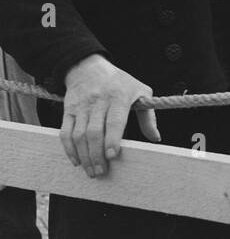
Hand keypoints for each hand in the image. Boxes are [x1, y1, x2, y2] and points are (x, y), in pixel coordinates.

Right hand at [61, 54, 160, 177]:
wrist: (88, 67)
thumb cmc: (120, 82)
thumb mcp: (140, 91)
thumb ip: (148, 116)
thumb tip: (155, 138)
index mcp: (118, 97)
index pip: (114, 121)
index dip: (112, 139)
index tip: (112, 156)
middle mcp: (98, 102)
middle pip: (94, 132)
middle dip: (96, 154)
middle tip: (101, 172)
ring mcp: (81, 106)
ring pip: (78, 134)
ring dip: (84, 155)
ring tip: (91, 171)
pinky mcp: (68, 110)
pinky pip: (65, 131)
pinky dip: (68, 148)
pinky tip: (76, 160)